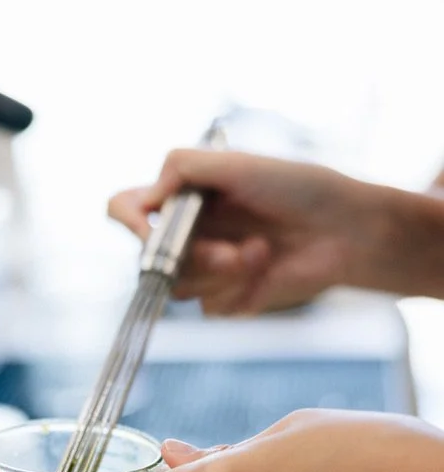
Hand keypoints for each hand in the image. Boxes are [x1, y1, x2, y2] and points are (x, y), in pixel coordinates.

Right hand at [108, 150, 378, 314]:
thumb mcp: (238, 165)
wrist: (344, 230)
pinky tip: (266, 268)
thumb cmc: (299, 188)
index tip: (150, 229)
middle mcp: (188, 233)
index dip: (129, 220)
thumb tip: (146, 199)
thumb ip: (184, 168)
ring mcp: (206, 268)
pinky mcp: (226, 297)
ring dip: (220, 273)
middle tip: (229, 252)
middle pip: (150, 258)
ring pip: (180, 287)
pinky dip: (238, 289)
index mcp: (184, 196)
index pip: (127, 208)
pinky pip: (208, 307)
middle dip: (193, 257)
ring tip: (259, 252)